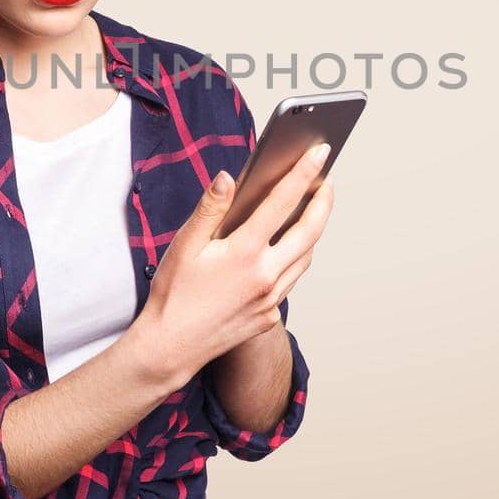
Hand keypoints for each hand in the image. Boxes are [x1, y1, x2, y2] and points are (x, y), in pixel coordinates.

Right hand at [136, 141, 335, 387]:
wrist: (170, 347)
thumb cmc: (173, 294)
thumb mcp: (184, 245)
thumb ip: (210, 209)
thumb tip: (228, 177)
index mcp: (244, 252)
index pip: (282, 202)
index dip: (304, 172)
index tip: (320, 151)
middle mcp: (265, 276)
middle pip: (310, 231)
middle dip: (324, 201)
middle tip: (327, 180)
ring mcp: (271, 299)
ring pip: (305, 258)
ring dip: (312, 231)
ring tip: (311, 210)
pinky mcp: (269, 316)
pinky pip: (290, 281)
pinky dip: (294, 259)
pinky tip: (284, 249)